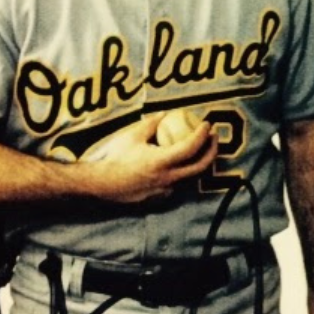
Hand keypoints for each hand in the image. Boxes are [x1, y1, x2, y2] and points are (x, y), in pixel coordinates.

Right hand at [77, 113, 216, 202]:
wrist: (100, 185)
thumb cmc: (115, 158)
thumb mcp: (133, 135)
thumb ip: (151, 124)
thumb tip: (165, 114)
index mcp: (162, 161)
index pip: (191, 147)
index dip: (203, 134)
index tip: (207, 124)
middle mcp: (167, 179)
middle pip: (201, 167)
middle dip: (212, 151)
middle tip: (213, 137)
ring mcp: (164, 191)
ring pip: (191, 179)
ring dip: (200, 163)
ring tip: (202, 149)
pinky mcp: (159, 199)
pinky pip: (178, 185)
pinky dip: (184, 174)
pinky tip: (181, 164)